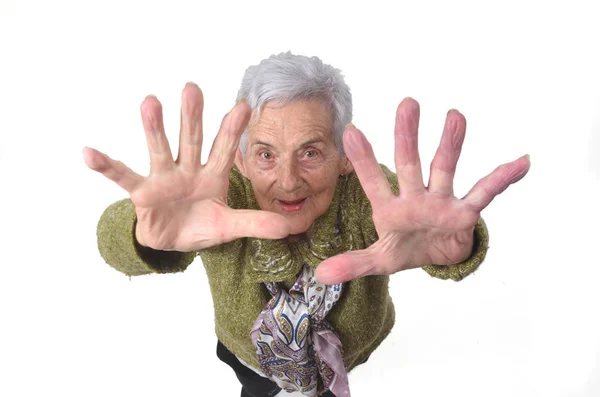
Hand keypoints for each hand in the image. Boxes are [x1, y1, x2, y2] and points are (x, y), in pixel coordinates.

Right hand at [83, 83, 289, 251]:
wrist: (172, 243)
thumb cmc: (200, 226)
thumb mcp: (229, 226)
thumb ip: (255, 223)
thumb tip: (288, 226)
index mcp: (212, 176)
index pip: (224, 150)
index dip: (232, 130)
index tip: (244, 105)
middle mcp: (187, 171)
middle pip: (191, 140)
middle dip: (192, 116)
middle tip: (192, 87)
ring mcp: (163, 179)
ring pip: (159, 149)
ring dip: (154, 127)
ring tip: (150, 101)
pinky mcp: (142, 194)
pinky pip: (122, 177)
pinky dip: (107, 166)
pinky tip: (89, 153)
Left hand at [315, 98, 529, 283]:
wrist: (436, 256)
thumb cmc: (405, 249)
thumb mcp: (379, 260)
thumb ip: (353, 263)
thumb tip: (320, 275)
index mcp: (390, 208)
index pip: (373, 181)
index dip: (363, 160)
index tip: (351, 130)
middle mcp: (415, 197)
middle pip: (410, 163)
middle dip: (407, 136)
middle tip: (407, 103)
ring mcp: (440, 201)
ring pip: (444, 168)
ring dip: (451, 144)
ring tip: (455, 115)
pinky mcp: (464, 212)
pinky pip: (485, 193)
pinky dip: (503, 179)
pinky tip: (521, 162)